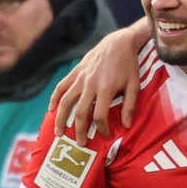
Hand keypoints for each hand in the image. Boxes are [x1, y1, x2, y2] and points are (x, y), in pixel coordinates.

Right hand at [50, 26, 144, 142]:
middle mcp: (89, 85)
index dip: (102, 128)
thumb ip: (129, 106)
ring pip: (65, 102)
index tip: (106, 136)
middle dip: (80, 130)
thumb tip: (126, 126)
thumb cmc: (129, 66)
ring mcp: (79, 78)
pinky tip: (52, 110)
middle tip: (81, 143)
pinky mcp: (74, 72)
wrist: (118, 44)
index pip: (99, 115)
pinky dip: (55, 99)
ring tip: (59, 133)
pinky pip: (61, 87)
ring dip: (61, 119)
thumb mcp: (134, 85)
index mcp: (105, 89)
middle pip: (80, 112)